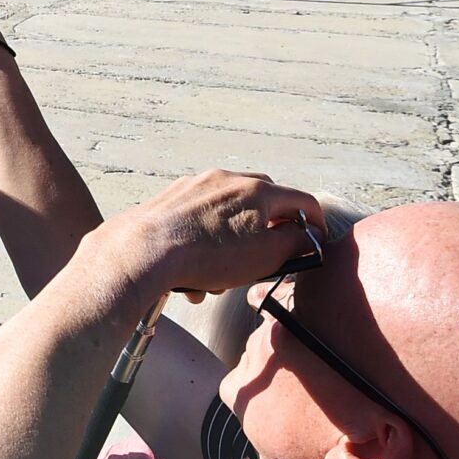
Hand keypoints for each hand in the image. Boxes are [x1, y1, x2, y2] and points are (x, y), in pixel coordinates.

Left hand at [105, 169, 321, 298]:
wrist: (144, 249)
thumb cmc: (208, 254)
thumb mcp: (266, 255)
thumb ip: (294, 243)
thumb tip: (306, 237)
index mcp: (257, 190)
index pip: (300, 200)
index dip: (314, 223)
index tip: (314, 240)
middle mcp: (227, 180)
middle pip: (262, 203)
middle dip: (267, 232)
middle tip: (266, 257)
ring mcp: (196, 186)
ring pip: (227, 216)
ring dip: (231, 246)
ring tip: (219, 279)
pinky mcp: (170, 199)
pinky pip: (198, 220)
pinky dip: (204, 244)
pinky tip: (193, 273)